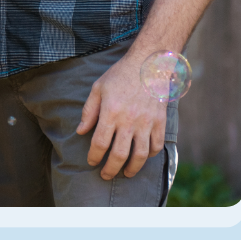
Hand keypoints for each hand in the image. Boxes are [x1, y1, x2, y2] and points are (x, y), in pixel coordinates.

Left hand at [76, 53, 167, 179]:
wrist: (148, 64)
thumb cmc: (119, 75)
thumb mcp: (98, 88)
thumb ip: (89, 111)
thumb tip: (81, 131)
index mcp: (111, 112)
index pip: (100, 143)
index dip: (94, 156)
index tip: (91, 162)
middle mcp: (129, 120)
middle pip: (119, 154)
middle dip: (110, 169)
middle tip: (105, 175)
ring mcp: (146, 123)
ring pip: (139, 155)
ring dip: (132, 169)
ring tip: (126, 173)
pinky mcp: (159, 122)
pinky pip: (156, 146)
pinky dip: (149, 155)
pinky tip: (142, 157)